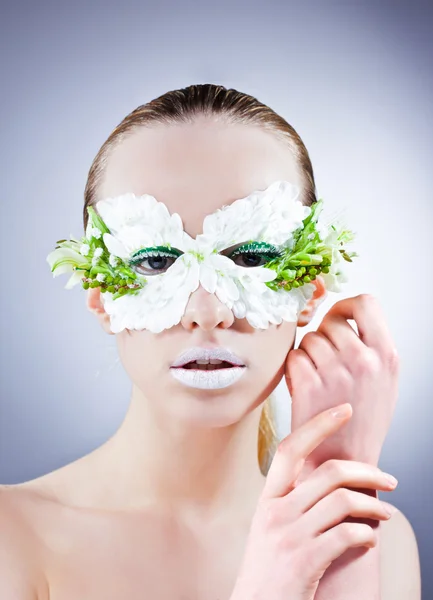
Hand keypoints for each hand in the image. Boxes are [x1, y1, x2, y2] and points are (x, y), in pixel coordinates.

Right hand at [230, 404, 397, 599]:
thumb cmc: (268, 569)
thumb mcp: (271, 528)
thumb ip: (293, 502)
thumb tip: (334, 481)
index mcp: (267, 499)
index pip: (290, 448)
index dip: (318, 425)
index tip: (343, 410)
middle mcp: (276, 511)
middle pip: (329, 472)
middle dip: (367, 472)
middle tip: (388, 480)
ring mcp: (290, 535)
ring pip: (344, 501)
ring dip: (374, 505)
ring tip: (385, 515)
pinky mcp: (305, 560)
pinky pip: (348, 534)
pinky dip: (367, 535)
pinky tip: (370, 541)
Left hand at [285, 293, 399, 477]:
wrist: (347, 463)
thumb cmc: (364, 421)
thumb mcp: (384, 380)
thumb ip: (370, 346)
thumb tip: (346, 315)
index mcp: (387, 355)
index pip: (367, 303)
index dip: (347, 305)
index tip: (339, 317)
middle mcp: (363, 360)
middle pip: (331, 322)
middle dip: (324, 337)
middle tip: (326, 362)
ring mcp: (336, 372)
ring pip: (310, 339)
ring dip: (308, 355)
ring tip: (318, 379)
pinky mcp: (309, 385)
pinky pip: (294, 357)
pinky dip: (294, 369)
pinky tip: (304, 386)